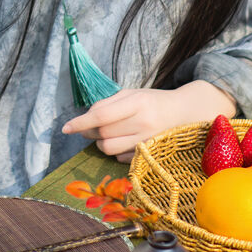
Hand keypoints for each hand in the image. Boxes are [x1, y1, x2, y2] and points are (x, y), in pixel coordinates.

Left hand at [62, 80, 236, 160]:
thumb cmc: (154, 101)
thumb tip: (86, 118)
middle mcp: (143, 122)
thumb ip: (108, 104)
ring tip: (107, 134)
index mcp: (138, 102)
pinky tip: (124, 141)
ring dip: (101, 143)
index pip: (101, 114)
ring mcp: (147, 141)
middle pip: (103, 134)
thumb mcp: (133, 93)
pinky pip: (121, 158)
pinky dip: (116, 151)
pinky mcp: (149, 155)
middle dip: (90, 132)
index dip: (80, 122)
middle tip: (90, 127)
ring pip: (109, 149)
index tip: (65, 128)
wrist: (185, 114)